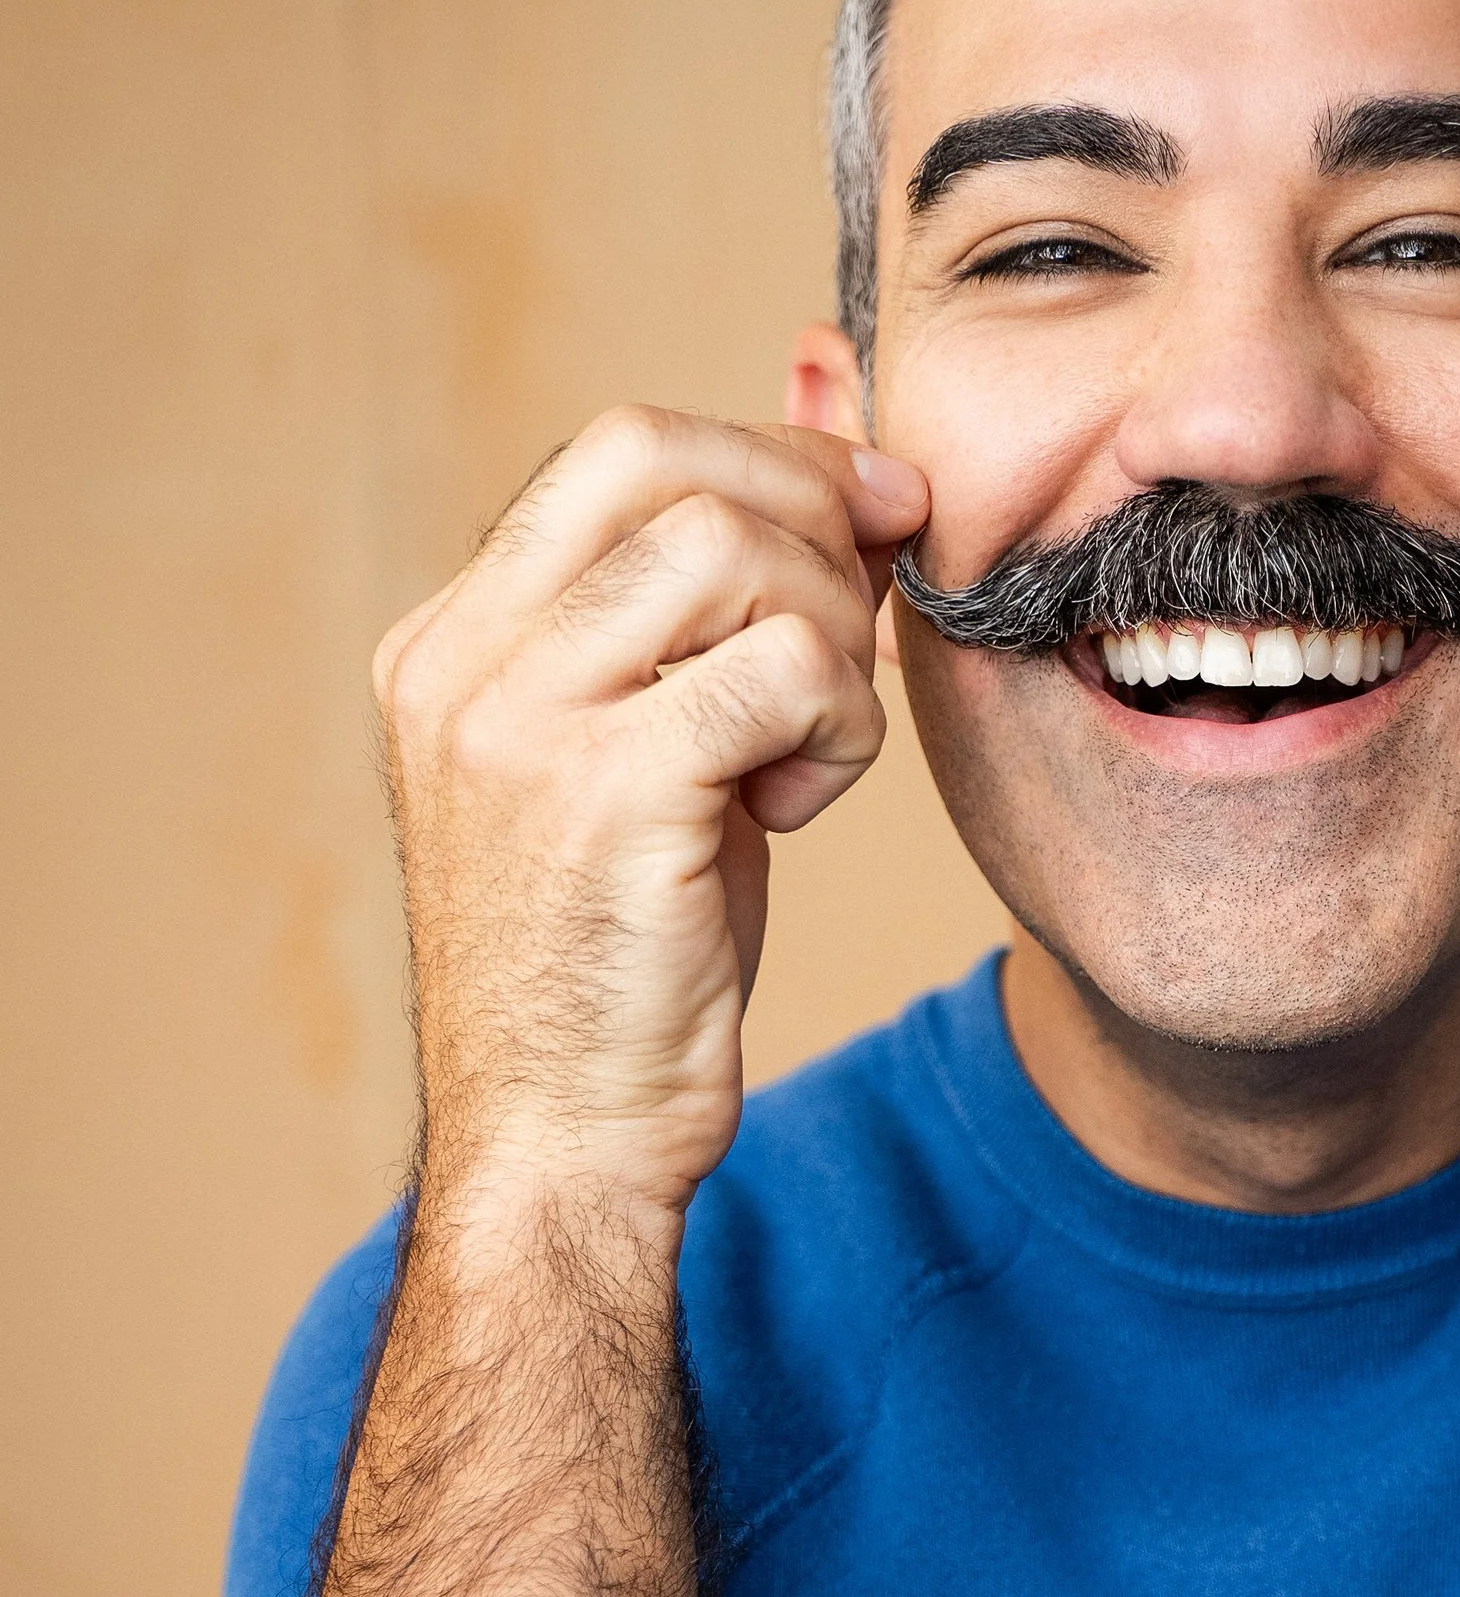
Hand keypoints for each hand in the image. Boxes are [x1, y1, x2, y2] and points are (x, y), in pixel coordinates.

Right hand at [375, 409, 927, 1218]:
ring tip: (810, 747)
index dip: (769, 458)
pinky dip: (840, 726)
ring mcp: (518, 723)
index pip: (618, 452)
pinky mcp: (605, 793)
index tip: (872, 520)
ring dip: (827, 635)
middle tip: (869, 615)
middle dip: (810, 512)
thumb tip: (850, 484)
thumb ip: (699, 628)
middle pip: (662, 458)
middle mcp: (462, 664)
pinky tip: (801, 807)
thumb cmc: (624, 969)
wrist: (563, 1145)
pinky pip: (785, 669)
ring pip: (730, 550)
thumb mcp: (645, 762)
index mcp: (450, 644)